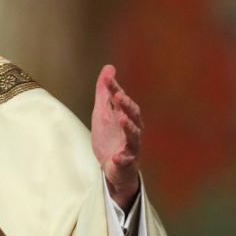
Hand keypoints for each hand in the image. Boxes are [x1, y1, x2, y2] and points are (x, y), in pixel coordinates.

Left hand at [91, 65, 141, 210]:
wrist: (113, 167)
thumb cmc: (110, 137)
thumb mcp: (102, 113)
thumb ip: (104, 92)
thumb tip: (108, 68)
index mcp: (125, 116)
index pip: (121, 100)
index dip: (114, 89)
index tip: (108, 78)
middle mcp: (131, 129)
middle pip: (132, 115)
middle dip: (126, 106)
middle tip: (118, 96)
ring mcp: (130, 146)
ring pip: (133, 136)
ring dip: (128, 127)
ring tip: (121, 119)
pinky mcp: (126, 162)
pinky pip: (126, 160)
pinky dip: (122, 158)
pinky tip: (116, 157)